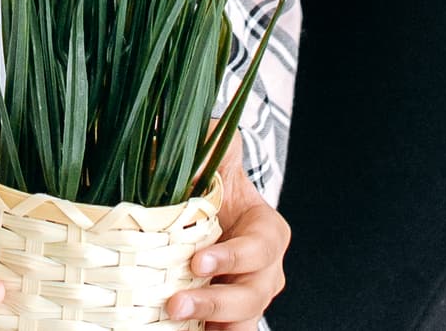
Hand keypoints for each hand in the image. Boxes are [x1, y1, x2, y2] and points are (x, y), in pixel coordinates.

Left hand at [171, 150, 287, 324]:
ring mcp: (246, 299)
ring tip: (176, 322)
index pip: (258, 249)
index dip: (232, 258)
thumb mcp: (215, 158)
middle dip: (216, 302)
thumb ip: (213, 142)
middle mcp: (264, 272)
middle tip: (177, 304)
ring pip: (242, 323)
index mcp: (268, 233)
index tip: (198, 261)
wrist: (200, 215)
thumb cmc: (211, 185)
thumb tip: (207, 133)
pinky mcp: (226, 318)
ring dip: (213, 324)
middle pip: (252, 296)